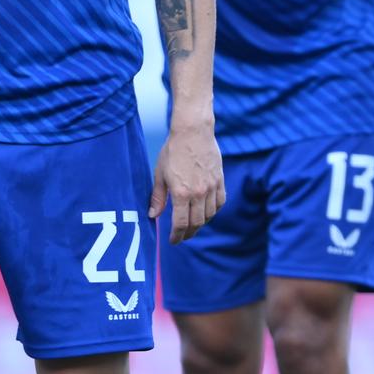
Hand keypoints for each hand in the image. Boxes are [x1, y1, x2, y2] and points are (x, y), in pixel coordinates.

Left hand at [150, 122, 224, 243]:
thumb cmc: (173, 151)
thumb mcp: (160, 174)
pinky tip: (207, 211)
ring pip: (209, 214)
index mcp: (181, 193)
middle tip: (182, 236)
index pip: (181, 224)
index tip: (173, 241)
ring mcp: (212, 187)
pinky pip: (220, 202)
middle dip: (188, 233)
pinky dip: (214, 210)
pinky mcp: (220, 180)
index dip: (177, 236)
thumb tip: (153, 216)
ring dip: (201, 223)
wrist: (193, 132)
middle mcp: (199, 193)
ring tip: (193, 225)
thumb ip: (158, 198)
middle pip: (196, 222)